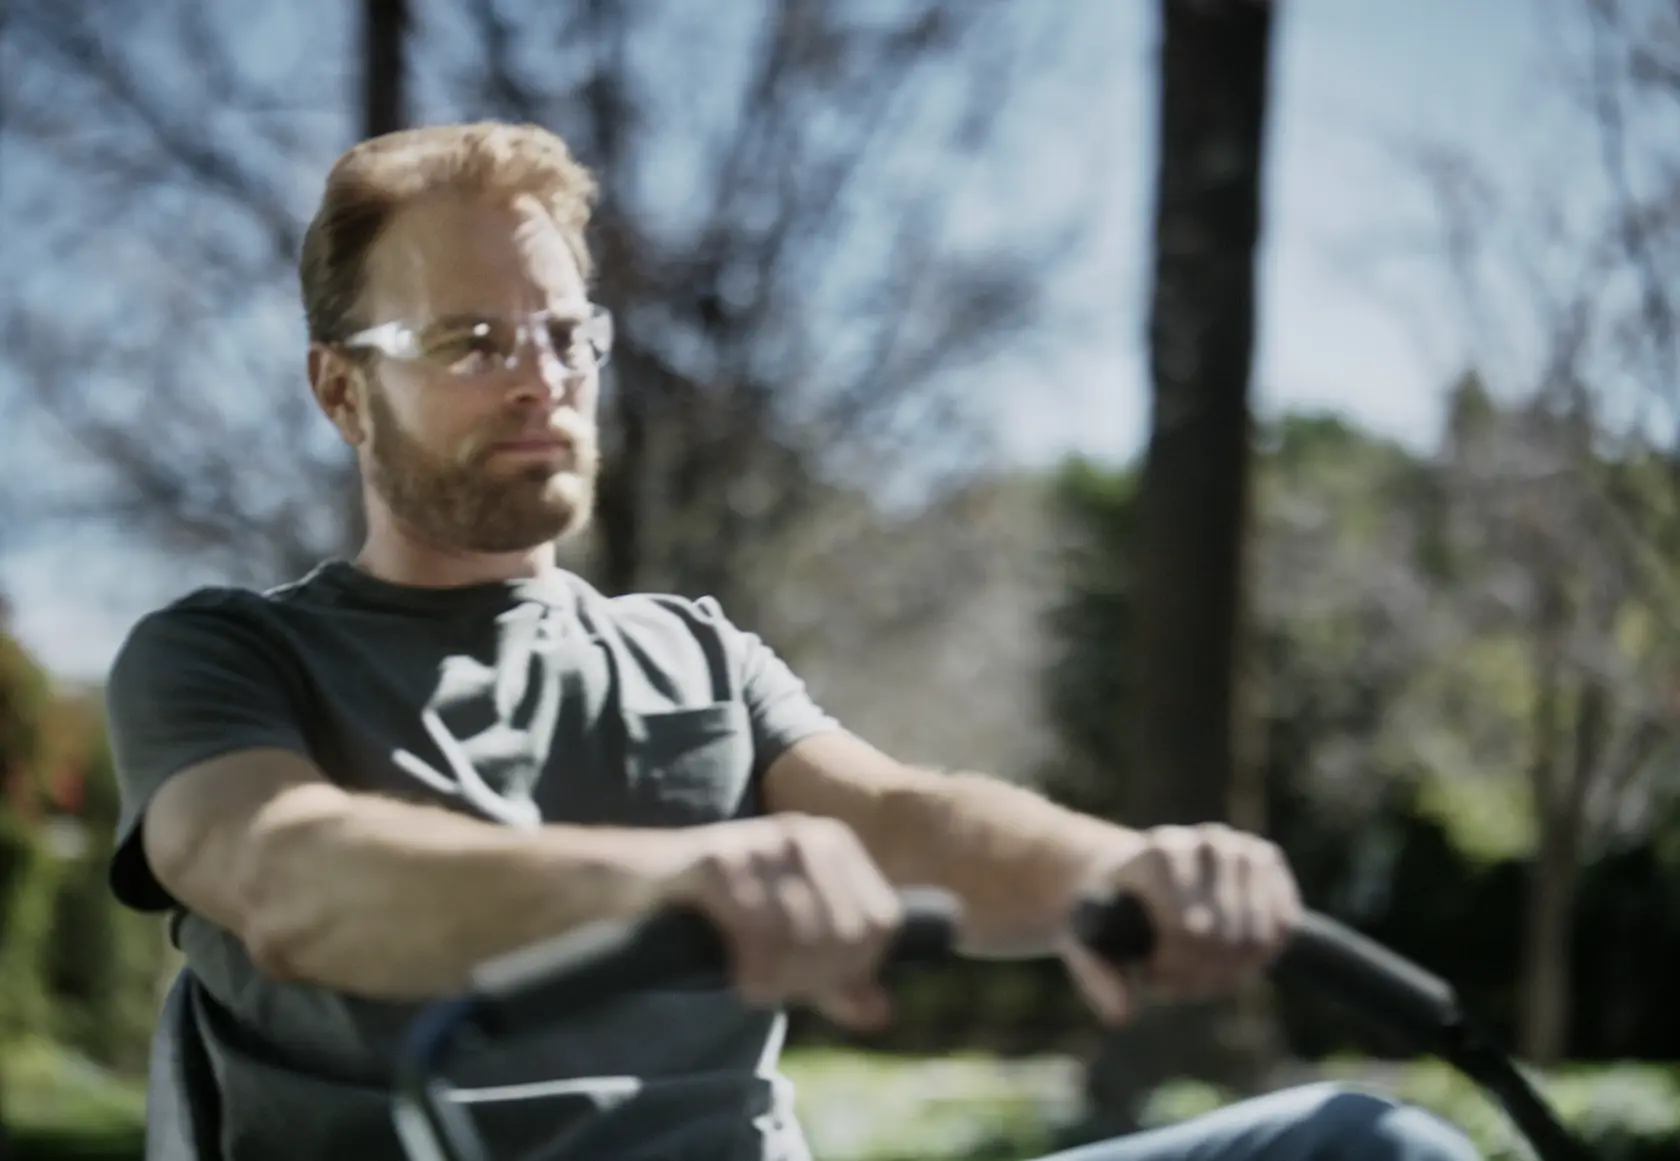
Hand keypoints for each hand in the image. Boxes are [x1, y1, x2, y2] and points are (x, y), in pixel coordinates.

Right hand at [663, 813, 902, 1030]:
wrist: (640, 883)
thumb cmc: (721, 912)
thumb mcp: (788, 946)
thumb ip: (835, 978)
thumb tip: (882, 1013)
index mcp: (834, 844)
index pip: (882, 922)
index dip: (855, 968)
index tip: (814, 987)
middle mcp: (806, 834)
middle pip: (847, 931)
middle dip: (815, 976)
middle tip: (778, 990)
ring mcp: (763, 842)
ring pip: (805, 934)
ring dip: (781, 979)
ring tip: (756, 985)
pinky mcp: (720, 860)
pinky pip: (759, 931)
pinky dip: (754, 970)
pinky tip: (739, 979)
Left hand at [1058, 823, 1301, 1024]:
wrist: (1135, 875)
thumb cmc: (1108, 913)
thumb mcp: (1087, 940)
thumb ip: (1098, 977)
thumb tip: (1123, 1015)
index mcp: (1161, 853)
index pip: (1189, 931)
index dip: (1172, 969)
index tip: (1148, 974)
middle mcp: (1207, 842)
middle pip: (1225, 938)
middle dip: (1199, 974)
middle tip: (1172, 978)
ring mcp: (1242, 848)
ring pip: (1258, 937)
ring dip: (1230, 970)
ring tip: (1195, 968)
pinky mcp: (1268, 860)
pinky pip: (1284, 926)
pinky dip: (1260, 955)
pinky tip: (1229, 957)